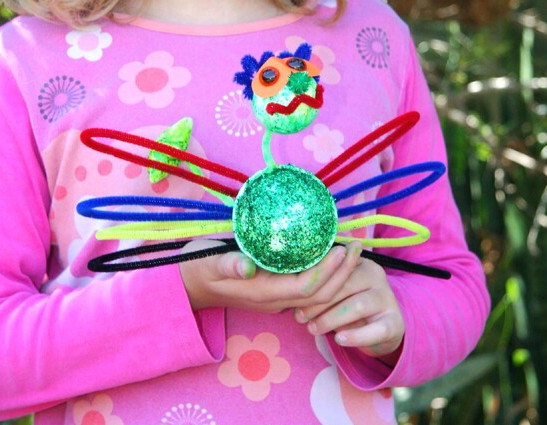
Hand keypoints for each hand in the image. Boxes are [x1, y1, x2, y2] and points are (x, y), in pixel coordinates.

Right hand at [180, 241, 352, 313]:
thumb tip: (247, 265)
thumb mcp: (207, 261)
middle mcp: (274, 299)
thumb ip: (227, 263)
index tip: (341, 249)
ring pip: (316, 294)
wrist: (188, 285)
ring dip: (337, 274)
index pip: (305, 287)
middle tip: (358, 247)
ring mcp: (275, 297)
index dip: (326, 271)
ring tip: (352, 250)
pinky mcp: (274, 290)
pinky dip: (325, 274)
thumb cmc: (197, 267)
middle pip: (318, 294)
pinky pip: (307, 288)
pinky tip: (331, 257)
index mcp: (262, 292)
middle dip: (341, 273)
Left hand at [293, 242, 404, 358]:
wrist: (384, 328)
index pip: (335, 269)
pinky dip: (356, 336)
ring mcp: (388, 299)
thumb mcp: (338, 290)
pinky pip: (376, 329)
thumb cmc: (351, 304)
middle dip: (318, 303)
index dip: (314, 284)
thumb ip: (322, 285)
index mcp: (361, 262)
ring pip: (357, 306)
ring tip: (313, 329)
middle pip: (344, 286)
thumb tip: (292, 292)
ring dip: (331, 319)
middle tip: (299, 317)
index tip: (294, 298)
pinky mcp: (395, 323)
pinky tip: (339, 340)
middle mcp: (377, 276)